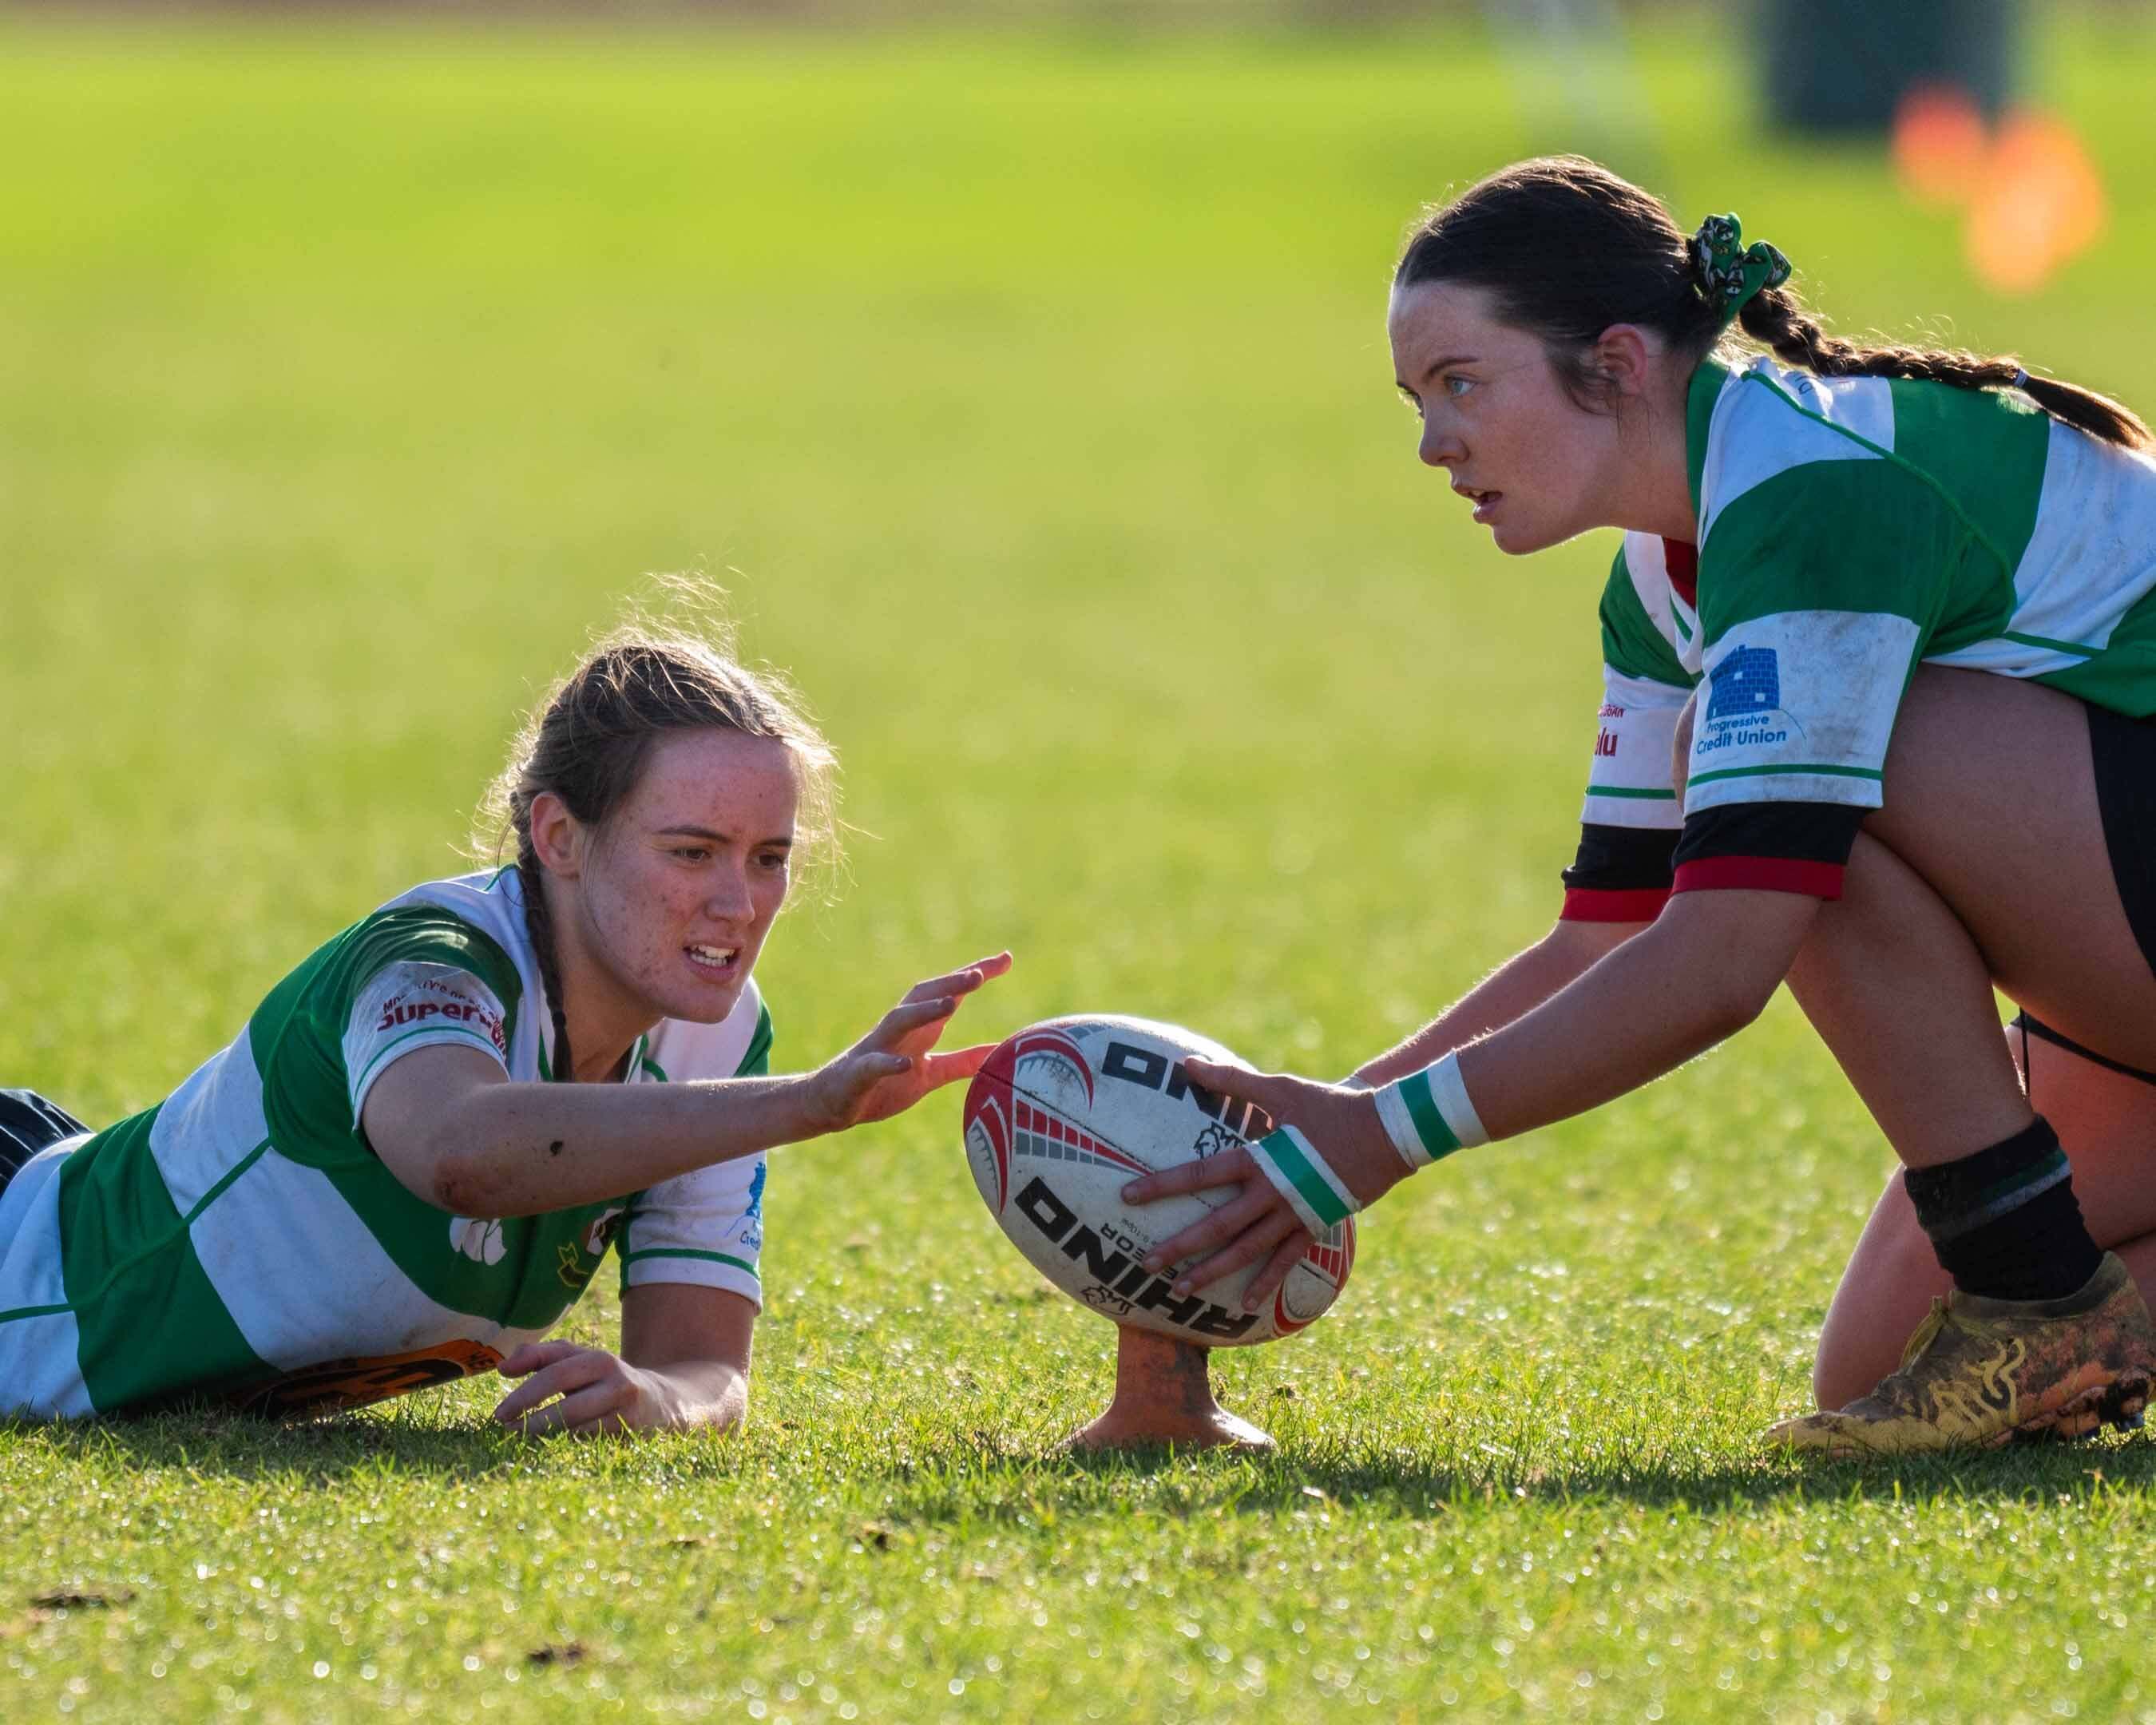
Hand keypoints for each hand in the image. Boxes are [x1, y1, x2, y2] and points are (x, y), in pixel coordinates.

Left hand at [493, 1341, 678, 1436]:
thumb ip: (540, 1356)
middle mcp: (617, 1384)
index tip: (499, 1414)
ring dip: (544, 1438)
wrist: (662, 1402)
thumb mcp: (578, 1359)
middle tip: (505, 1431)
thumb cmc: (605, 1379)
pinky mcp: (629, 1437)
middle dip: (531, 1423)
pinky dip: (564, 1447)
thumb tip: (502, 1368)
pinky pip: (588, 1445)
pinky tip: (547, 1447)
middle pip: (565, 1409)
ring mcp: (625, 1413)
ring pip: (576, 1432)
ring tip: (520, 1440)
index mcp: (600, 1360)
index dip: (523, 1396)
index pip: (554, 1376)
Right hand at [803, 952, 1012, 1133]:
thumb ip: (963, 1061)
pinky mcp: (859, 1074)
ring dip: (924, 1011)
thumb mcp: (932, 1073)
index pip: (948, 993)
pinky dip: (889, 1062)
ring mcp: (877, 1048)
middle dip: (950, 983)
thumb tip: (1000, 1050)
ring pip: (900, 1021)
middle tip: (979, 974)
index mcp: (918, 1027)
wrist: (833, 1103)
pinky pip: (873, 1065)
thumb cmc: (884, 1084)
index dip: (974, 975)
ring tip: (950, 1004)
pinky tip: (908, 1064)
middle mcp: (898, 1030)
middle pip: (924, 996)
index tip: (1006, 959)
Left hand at [1118, 1058, 1409, 1311]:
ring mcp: (1295, 1215)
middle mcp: (1272, 1193)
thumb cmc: (1329, 1105)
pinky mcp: (1315, 1226)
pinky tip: (1243, 1304)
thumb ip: (1232, 1080)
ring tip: (1179, 1290)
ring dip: (1211, 1272)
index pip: (1200, 1175)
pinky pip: (1286, 1260)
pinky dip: (1265, 1282)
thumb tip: (1187, 1065)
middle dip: (1179, 1246)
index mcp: (1259, 1159)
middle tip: (1145, 1263)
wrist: (1387, 1132)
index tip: (1127, 1197)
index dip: (1162, 1186)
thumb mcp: (1279, 1089)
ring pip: (1246, 1251)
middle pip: (1217, 1225)